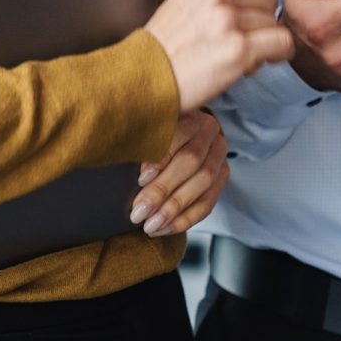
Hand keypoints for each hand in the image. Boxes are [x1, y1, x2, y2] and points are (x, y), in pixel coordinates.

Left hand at [129, 109, 228, 235]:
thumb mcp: (147, 129)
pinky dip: (185, 219)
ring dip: (174, 209)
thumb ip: (139, 140)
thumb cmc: (155, 132)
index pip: (180, 134)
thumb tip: (118, 160)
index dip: (160, 158)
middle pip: (191, 162)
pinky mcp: (223, 175)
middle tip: (139, 211)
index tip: (140, 179)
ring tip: (151, 225)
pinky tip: (165, 228)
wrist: (182, 133)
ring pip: (203, 183)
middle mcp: (209, 130)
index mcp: (190, 112)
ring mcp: (219, 154)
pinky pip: (208, 202)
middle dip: (163, 190)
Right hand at [144, 0, 292, 111]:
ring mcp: (228, 21)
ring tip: (241, 52)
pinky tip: (262, 60)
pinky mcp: (238, 50)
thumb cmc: (165, 43)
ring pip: (274, 22)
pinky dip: (279, 53)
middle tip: (244, 35)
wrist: (142, 76)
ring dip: (265, 40)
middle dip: (262, 18)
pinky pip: (282, 42)